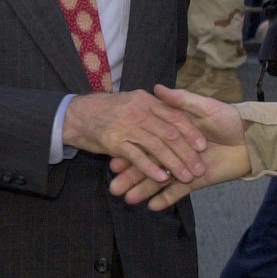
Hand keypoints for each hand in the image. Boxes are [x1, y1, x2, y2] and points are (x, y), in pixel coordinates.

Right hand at [60, 90, 211, 187]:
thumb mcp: (133, 98)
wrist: (74, 114)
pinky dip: (150, 169)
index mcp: (146, 101)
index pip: (175, 116)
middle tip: (199, 168)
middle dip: (186, 152)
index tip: (203, 146)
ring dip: (174, 164)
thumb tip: (176, 104)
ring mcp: (126, 127)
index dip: (190, 131)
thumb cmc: (105, 108)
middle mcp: (139, 112)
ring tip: (187, 177)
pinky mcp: (115, 142)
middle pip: (169, 134)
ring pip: (157, 147)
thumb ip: (155, 100)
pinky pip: (137, 157)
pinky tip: (162, 179)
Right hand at [107, 86, 251, 207]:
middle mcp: (175, 149)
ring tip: (126, 198)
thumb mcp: (204, 106)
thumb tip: (157, 88)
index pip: (147, 142)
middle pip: (148, 163)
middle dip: (131, 176)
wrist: (253, 140)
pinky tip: (151, 206)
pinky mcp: (197, 181)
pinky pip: (179, 192)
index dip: (131, 150)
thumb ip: (181, 101)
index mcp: (173, 131)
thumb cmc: (229, 119)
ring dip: (144, 189)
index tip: (114, 158)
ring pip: (160, 179)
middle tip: (113, 186)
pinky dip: (166, 199)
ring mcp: (184, 166)